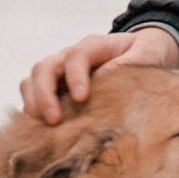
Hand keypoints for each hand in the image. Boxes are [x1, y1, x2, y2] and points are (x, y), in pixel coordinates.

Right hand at [21, 28, 178, 123]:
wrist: (142, 54)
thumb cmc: (145, 54)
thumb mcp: (146, 55)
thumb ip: (129, 64)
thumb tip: (103, 80)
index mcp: (94, 46)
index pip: (76, 55)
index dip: (74, 76)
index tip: (81, 98)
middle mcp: (69, 57)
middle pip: (44, 67)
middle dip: (44, 94)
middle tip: (54, 120)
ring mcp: (59, 73)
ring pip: (32, 80)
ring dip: (33, 103)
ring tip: (44, 127)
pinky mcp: (55, 89)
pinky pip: (33, 97)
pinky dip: (34, 111)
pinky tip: (42, 131)